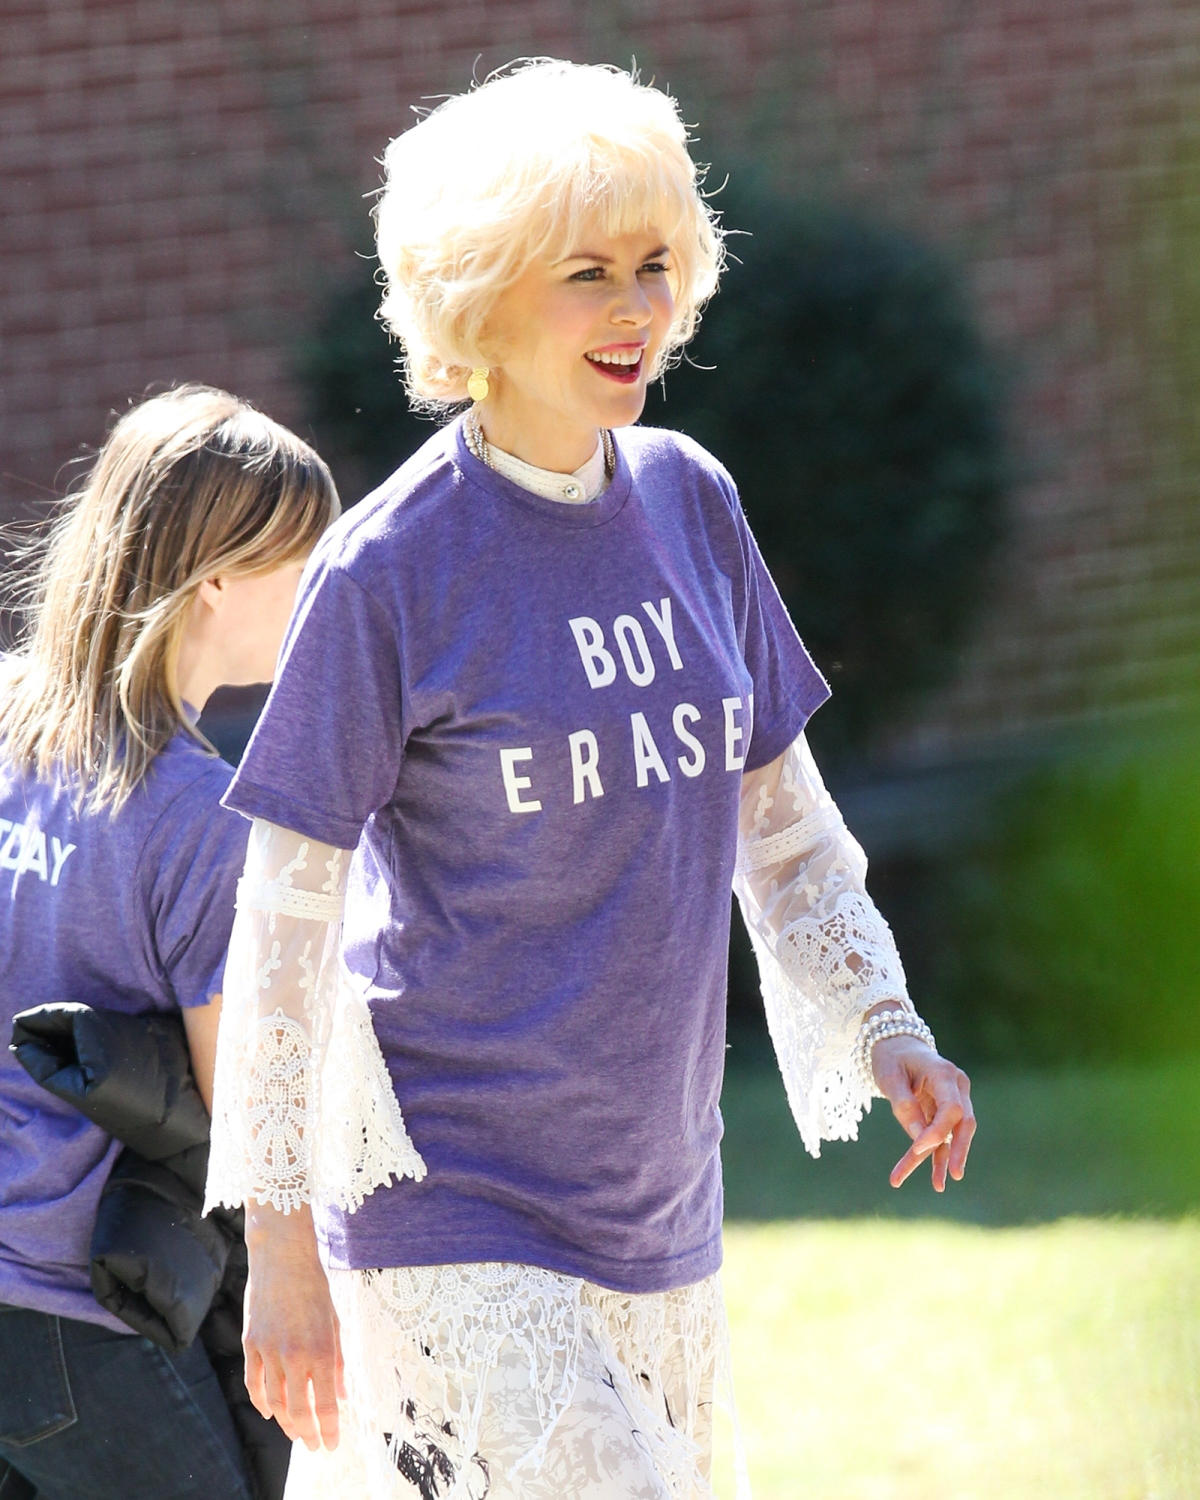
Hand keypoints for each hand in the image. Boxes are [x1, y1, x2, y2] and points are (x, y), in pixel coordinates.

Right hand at [243, 1203, 344, 1450]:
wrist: (283, 1257)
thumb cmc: (315, 1288)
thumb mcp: (335, 1322)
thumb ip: (339, 1362)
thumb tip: (343, 1396)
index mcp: (321, 1350)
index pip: (326, 1405)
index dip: (329, 1430)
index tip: (332, 1446)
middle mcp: (294, 1356)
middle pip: (298, 1411)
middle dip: (307, 1434)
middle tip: (314, 1445)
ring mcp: (268, 1351)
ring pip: (274, 1402)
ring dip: (285, 1423)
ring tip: (296, 1432)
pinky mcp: (250, 1344)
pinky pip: (253, 1383)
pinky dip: (261, 1402)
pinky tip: (270, 1412)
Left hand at [872, 1037, 974, 1191]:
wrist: (896, 1043)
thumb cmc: (891, 1057)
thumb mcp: (889, 1077)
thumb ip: (904, 1105)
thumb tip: (918, 1138)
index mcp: (944, 1073)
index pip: (952, 1108)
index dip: (938, 1130)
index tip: (917, 1147)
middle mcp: (956, 1086)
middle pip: (964, 1123)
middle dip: (957, 1150)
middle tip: (953, 1176)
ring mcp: (954, 1099)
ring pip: (952, 1134)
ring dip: (942, 1160)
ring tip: (938, 1187)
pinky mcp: (945, 1111)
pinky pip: (943, 1136)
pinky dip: (937, 1156)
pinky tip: (936, 1180)